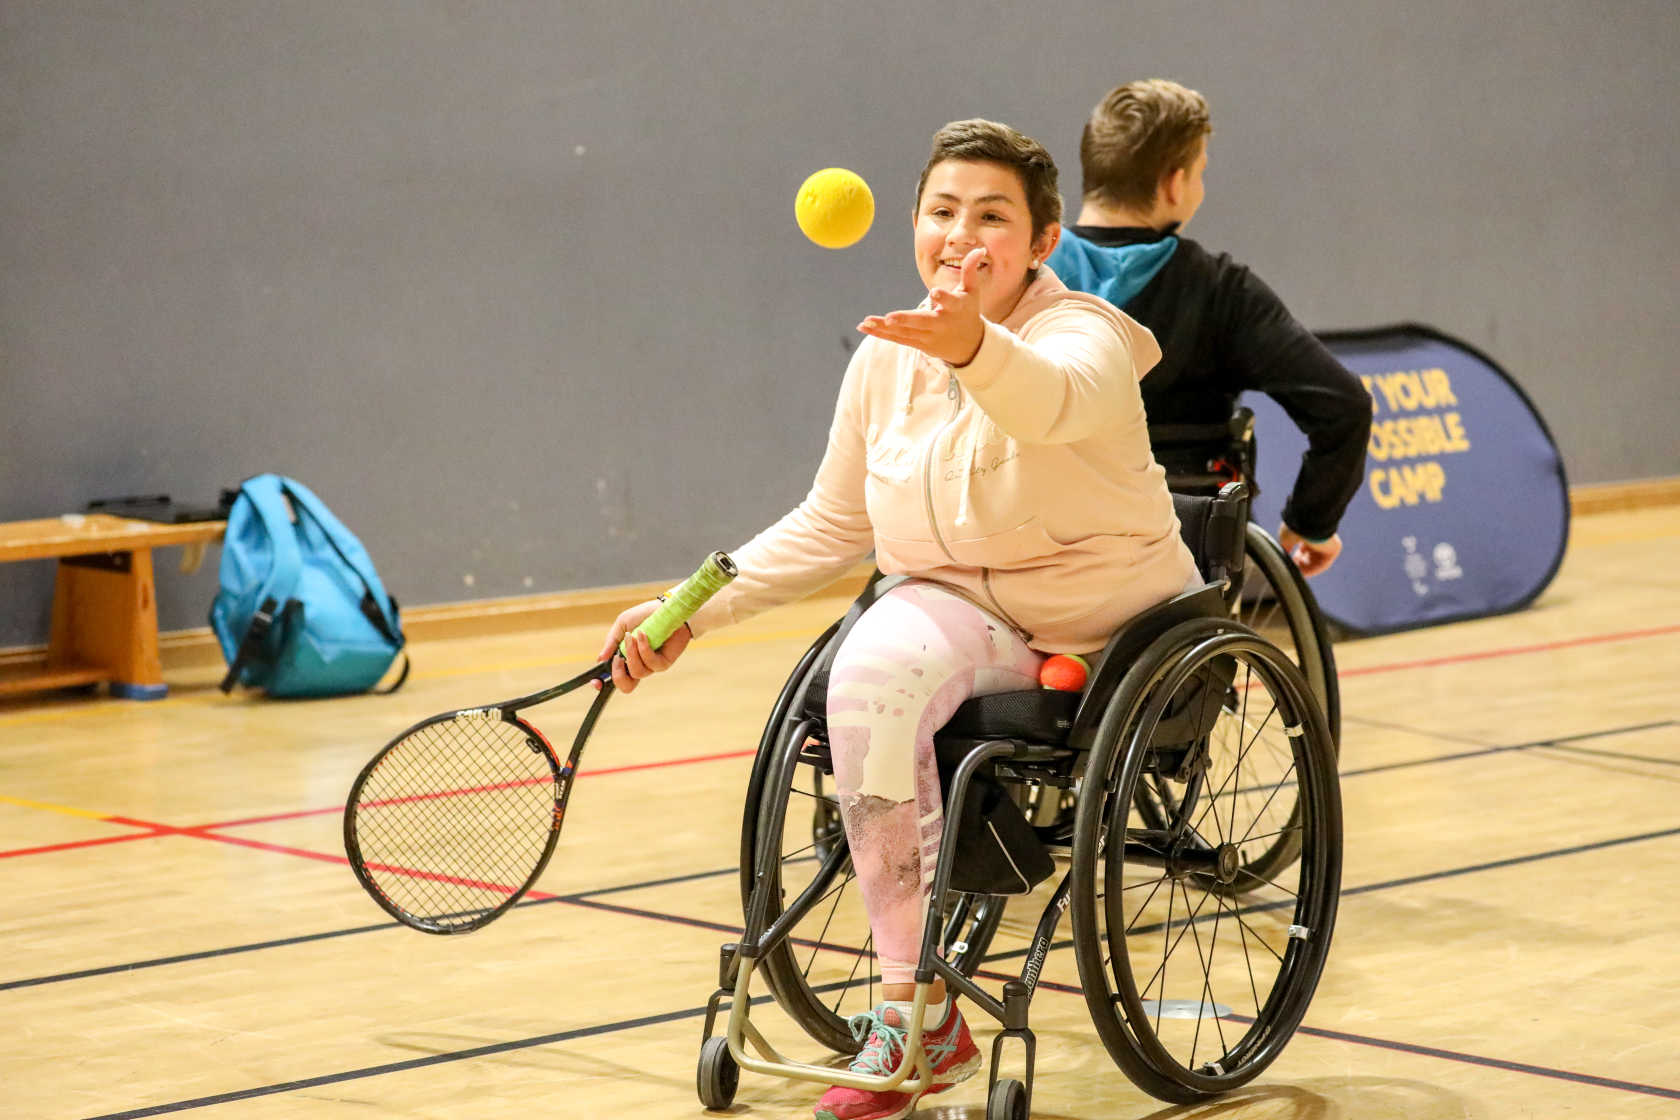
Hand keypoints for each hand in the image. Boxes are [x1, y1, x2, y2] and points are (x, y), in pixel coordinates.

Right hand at [594, 599, 692, 693]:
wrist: (665, 608)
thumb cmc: (644, 616)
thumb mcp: (622, 625)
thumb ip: (611, 643)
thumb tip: (600, 660)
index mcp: (625, 658)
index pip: (614, 678)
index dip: (603, 684)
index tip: (595, 682)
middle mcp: (638, 664)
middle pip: (626, 686)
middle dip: (618, 674)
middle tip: (618, 658)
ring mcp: (651, 665)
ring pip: (637, 672)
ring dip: (632, 653)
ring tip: (633, 636)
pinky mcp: (664, 662)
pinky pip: (650, 663)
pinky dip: (644, 648)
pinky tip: (643, 634)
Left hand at [857, 246, 988, 364]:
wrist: (969, 346)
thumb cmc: (968, 312)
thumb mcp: (972, 291)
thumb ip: (970, 270)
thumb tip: (979, 249)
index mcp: (955, 309)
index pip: (950, 302)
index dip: (943, 297)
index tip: (935, 292)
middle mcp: (940, 324)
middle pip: (921, 322)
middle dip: (905, 320)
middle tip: (889, 318)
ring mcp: (928, 336)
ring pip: (904, 333)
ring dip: (884, 328)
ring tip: (866, 321)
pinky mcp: (918, 344)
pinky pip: (897, 339)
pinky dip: (881, 334)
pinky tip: (864, 327)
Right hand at [1277, 526, 1342, 576]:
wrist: (1309, 522)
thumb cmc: (1296, 528)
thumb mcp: (1286, 539)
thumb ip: (1285, 549)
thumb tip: (1281, 559)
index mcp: (1310, 533)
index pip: (1304, 549)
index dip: (1296, 558)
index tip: (1288, 564)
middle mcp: (1319, 538)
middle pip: (1311, 556)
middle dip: (1301, 564)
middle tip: (1292, 570)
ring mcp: (1328, 544)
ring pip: (1317, 561)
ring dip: (1306, 569)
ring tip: (1297, 575)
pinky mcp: (1334, 549)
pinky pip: (1323, 563)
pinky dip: (1314, 569)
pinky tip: (1304, 574)